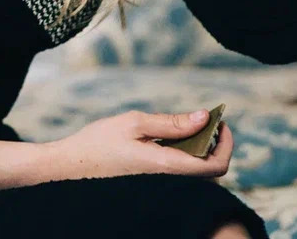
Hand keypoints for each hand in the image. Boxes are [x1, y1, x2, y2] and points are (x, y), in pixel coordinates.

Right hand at [38, 109, 233, 180]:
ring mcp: (160, 180)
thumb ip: (171, 122)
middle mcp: (167, 178)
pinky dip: (183, 149)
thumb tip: (204, 117)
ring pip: (194, 167)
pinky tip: (169, 134)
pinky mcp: (152, 177)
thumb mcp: (134, 123)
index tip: (221, 123)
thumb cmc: (98, 142)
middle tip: (205, 117)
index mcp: (166, 166)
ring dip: (198, 144)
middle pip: (208, 168)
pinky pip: (178, 166)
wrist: (70, 166)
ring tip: (186, 122)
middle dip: (214, 142)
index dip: (226, 145)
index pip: (215, 166)